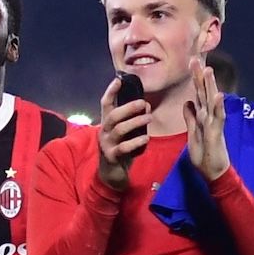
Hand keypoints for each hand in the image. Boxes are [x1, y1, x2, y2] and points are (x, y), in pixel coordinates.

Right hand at [94, 75, 149, 193]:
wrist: (111, 175)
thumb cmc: (120, 150)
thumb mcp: (124, 133)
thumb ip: (130, 120)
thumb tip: (145, 104)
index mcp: (107, 124)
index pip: (106, 104)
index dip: (111, 92)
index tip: (118, 80)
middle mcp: (104, 132)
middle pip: (112, 115)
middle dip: (128, 107)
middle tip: (144, 103)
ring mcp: (106, 144)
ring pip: (119, 129)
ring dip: (135, 122)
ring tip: (149, 118)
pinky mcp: (111, 157)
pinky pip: (123, 148)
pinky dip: (136, 142)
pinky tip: (146, 139)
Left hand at [182, 62, 231, 183]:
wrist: (214, 170)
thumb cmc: (204, 152)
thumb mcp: (192, 132)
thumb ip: (190, 117)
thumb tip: (187, 102)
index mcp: (203, 115)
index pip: (198, 93)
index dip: (194, 79)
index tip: (191, 64)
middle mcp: (210, 116)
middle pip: (204, 92)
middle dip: (200, 76)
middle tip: (195, 60)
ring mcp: (214, 123)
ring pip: (212, 101)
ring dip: (211, 86)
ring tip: (208, 70)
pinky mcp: (217, 132)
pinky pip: (218, 118)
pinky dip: (219, 106)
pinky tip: (219, 95)